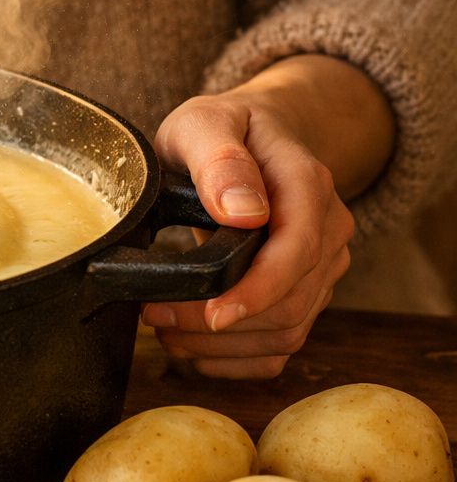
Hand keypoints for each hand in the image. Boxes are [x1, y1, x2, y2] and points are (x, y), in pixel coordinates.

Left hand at [142, 56, 391, 378]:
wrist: (253, 136)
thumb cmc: (223, 128)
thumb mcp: (205, 122)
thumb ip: (219, 158)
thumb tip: (242, 212)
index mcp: (307, 186)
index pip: (298, 251)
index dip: (258, 290)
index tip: (212, 314)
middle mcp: (326, 232)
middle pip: (290, 303)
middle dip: (221, 324)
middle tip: (154, 317)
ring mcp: (321, 268)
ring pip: (286, 331)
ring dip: (222, 346)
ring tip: (165, 331)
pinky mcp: (305, 294)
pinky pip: (282, 347)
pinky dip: (237, 360)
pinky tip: (195, 350)